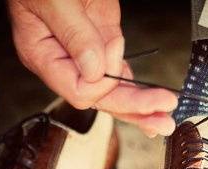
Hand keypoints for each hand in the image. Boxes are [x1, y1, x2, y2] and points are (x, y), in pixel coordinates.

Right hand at [8, 0, 176, 136]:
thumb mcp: (53, 1)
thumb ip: (74, 34)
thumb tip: (96, 69)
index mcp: (43, 55)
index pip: (79, 89)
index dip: (103, 82)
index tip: (114, 50)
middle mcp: (66, 61)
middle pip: (101, 98)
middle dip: (134, 108)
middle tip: (162, 117)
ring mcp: (86, 52)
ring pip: (114, 91)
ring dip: (141, 106)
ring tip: (164, 116)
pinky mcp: (104, 39)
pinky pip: (120, 71)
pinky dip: (138, 87)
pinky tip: (153, 101)